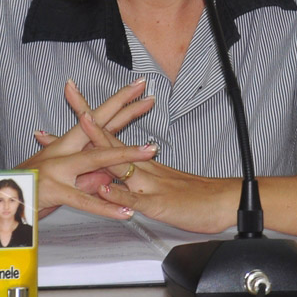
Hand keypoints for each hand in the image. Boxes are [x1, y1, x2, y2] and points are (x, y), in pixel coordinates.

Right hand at [19, 79, 156, 220]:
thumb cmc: (30, 189)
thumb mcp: (63, 180)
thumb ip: (87, 176)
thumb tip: (110, 175)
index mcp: (67, 145)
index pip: (97, 118)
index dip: (118, 102)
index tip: (138, 87)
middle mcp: (64, 150)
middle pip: (100, 126)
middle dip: (126, 110)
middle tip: (150, 96)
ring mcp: (59, 168)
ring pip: (97, 158)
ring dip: (126, 155)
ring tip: (151, 150)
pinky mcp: (55, 190)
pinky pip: (85, 200)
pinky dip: (107, 207)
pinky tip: (126, 211)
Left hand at [74, 110, 239, 234]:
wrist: (227, 202)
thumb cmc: (196, 197)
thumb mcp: (161, 186)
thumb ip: (137, 181)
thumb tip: (114, 179)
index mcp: (142, 162)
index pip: (111, 134)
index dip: (90, 117)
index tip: (72, 98)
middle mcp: (143, 166)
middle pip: (110, 136)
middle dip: (87, 116)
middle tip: (69, 91)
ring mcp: (150, 183)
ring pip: (121, 160)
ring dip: (101, 142)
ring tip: (84, 123)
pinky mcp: (159, 205)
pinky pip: (137, 198)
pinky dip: (120, 194)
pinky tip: (106, 188)